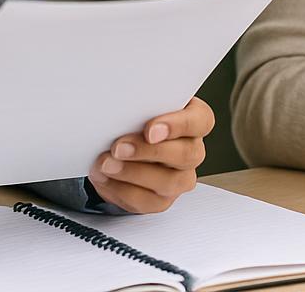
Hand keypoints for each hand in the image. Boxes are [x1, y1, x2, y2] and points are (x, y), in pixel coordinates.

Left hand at [88, 97, 213, 212]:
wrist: (121, 145)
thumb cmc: (135, 118)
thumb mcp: (139, 105)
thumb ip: (139, 103)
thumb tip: (119, 103)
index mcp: (194, 120)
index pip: (201, 121)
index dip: (178, 126)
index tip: (150, 130)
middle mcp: (192, 150)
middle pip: (186, 154)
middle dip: (148, 151)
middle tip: (119, 147)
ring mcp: (180, 178)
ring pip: (167, 181)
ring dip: (132, 173)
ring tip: (106, 163)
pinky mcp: (162, 200)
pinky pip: (146, 201)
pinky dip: (121, 189)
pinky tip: (104, 177)